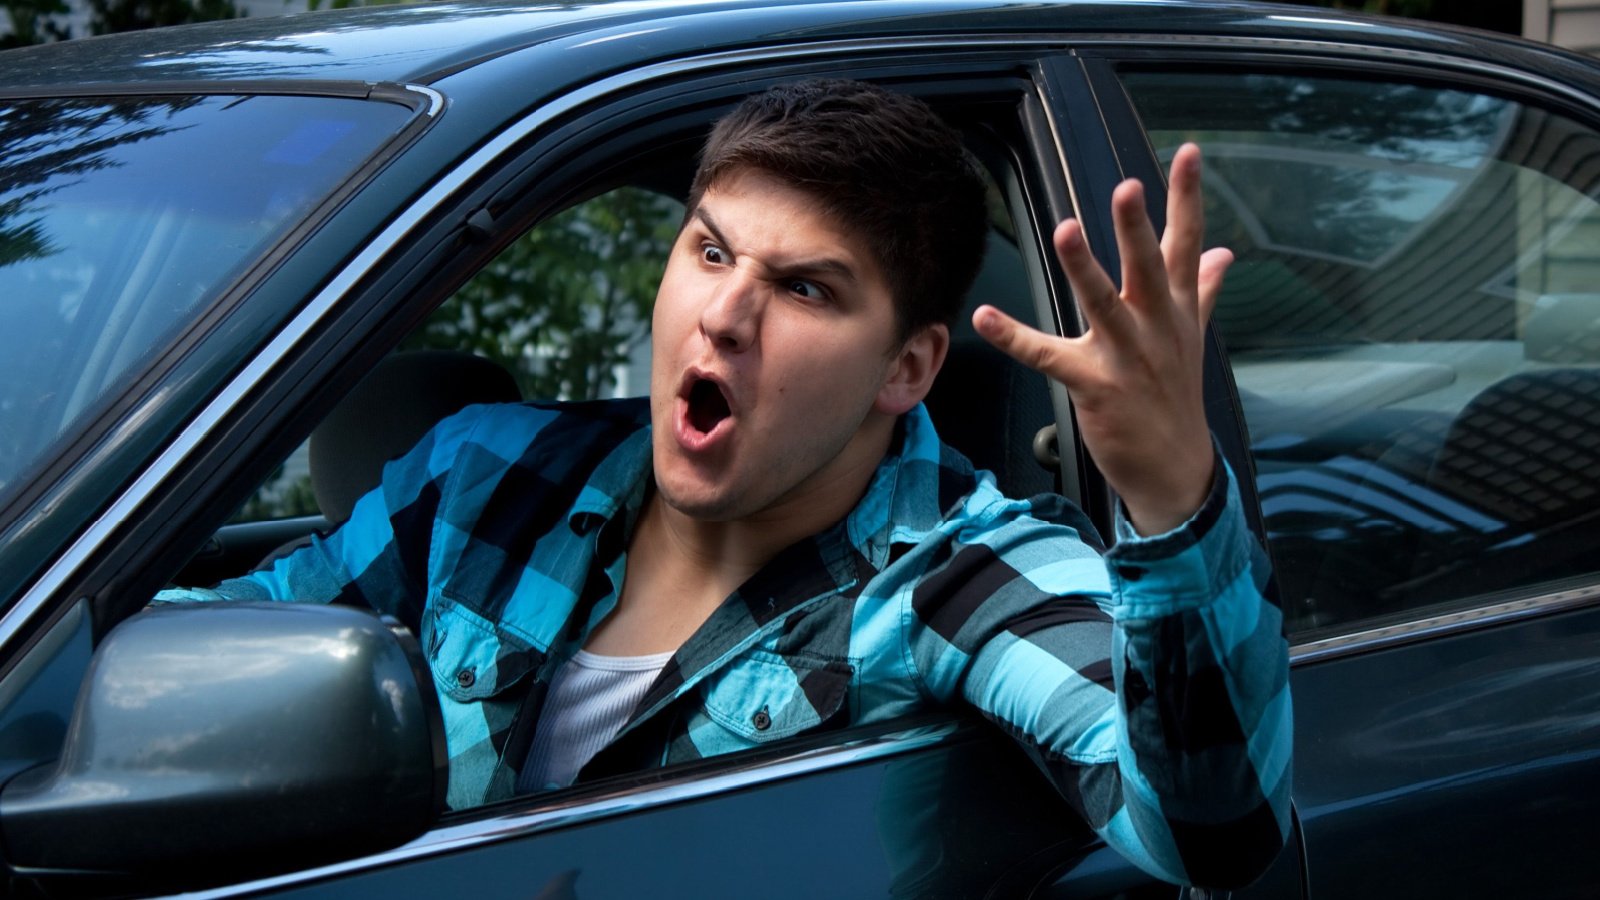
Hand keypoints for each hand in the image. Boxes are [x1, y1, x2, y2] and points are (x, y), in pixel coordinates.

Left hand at [973, 143, 1230, 534]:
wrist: (1176, 469)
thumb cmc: (1175, 397)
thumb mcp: (1193, 340)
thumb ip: (1203, 292)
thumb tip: (1224, 253)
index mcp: (1178, 310)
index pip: (1186, 244)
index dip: (1186, 197)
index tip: (1187, 152)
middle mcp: (1157, 327)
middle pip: (1149, 268)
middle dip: (1138, 227)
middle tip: (1128, 186)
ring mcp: (1127, 358)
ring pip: (1104, 304)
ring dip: (1084, 267)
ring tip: (1066, 230)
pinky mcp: (1095, 387)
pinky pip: (1048, 357)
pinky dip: (1015, 338)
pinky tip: (985, 318)